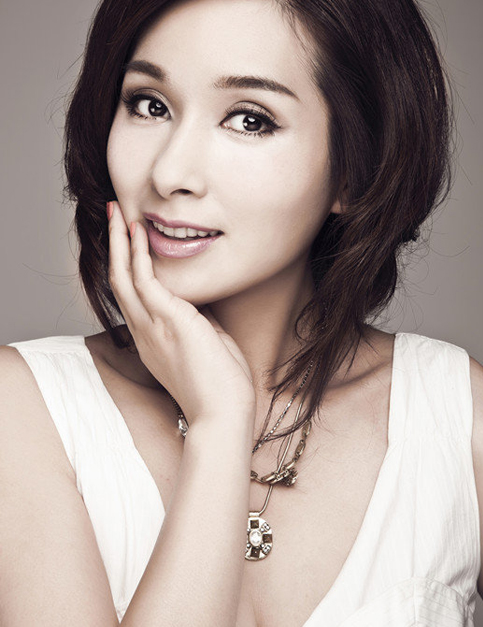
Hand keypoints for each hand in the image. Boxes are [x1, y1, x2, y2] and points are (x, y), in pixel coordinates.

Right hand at [107, 201, 255, 424]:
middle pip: (118, 280)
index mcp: (151, 340)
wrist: (224, 414)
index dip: (125, 266)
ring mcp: (151, 327)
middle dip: (114, 245)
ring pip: (123, 276)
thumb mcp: (206, 346)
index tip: (128, 243)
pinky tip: (139, 232)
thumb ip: (199, 321)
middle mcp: (143, 333)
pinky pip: (145, 279)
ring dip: (120, 242)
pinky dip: (139, 254)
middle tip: (113, 216)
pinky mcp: (168, 321)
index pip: (130, 297)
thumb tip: (202, 299)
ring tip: (118, 212)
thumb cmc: (221, 387)